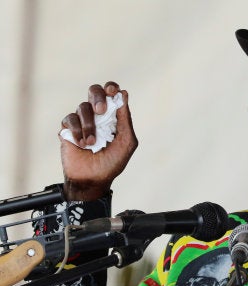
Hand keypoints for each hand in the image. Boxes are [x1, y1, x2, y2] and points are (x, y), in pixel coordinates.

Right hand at [59, 82, 137, 200]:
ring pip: (81, 107)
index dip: (111, 87)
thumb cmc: (112, 162)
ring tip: (92, 142)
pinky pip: (69, 120)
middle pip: (94, 91)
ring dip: (89, 125)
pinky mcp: (67, 129)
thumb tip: (124, 94)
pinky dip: (77, 131)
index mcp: (114, 116)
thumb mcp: (126, 142)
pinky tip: (81, 144)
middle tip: (101, 110)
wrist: (93, 179)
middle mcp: (97, 115)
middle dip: (98, 97)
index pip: (111, 93)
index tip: (112, 91)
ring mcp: (81, 121)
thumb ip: (125, 119)